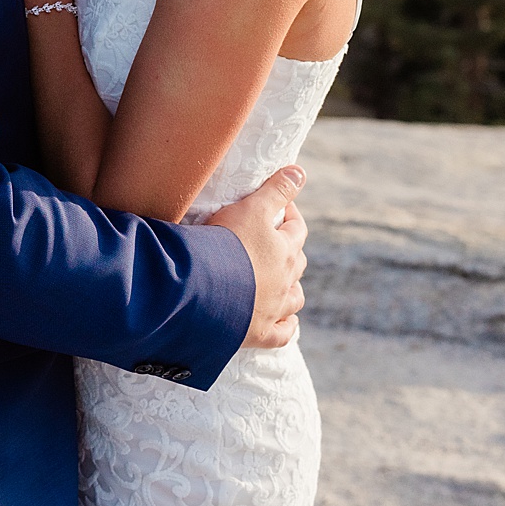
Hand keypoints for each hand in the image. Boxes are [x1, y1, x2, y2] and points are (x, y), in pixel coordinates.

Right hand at [205, 165, 307, 348]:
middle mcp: (285, 281)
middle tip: (276, 241)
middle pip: (298, 264)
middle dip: (291, 251)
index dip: (290, 215)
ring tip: (282, 281)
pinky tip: (285, 322)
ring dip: (292, 288)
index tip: (280, 208)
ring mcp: (273, 309)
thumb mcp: (251, 208)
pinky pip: (281, 334)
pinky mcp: (258, 332)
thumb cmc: (226, 244)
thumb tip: (301, 171)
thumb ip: (276, 189)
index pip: (297, 229)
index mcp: (284, 250)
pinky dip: (286, 327)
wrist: (204, 289)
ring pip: (294, 298)